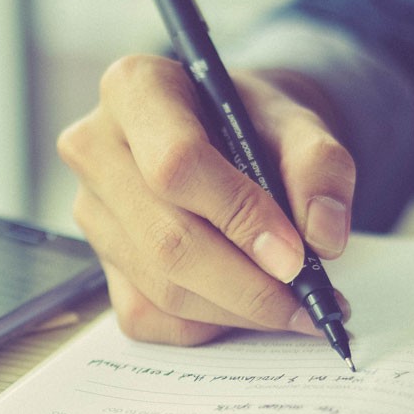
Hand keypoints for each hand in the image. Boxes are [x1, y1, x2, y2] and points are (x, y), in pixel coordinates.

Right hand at [57, 54, 354, 344]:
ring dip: (236, 311)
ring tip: (294, 308)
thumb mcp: (296, 121)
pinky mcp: (99, 261)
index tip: (295, 257)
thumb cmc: (250, 122)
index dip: (239, 216)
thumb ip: (319, 166)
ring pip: (161, 287)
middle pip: (167, 239)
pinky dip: (207, 324)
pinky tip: (244, 306)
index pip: (177, 164)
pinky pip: (148, 315)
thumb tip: (322, 238)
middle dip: (247, 285)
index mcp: (134, 89)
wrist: (221, 134)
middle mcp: (95, 149)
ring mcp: (90, 211)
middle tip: (309, 304)